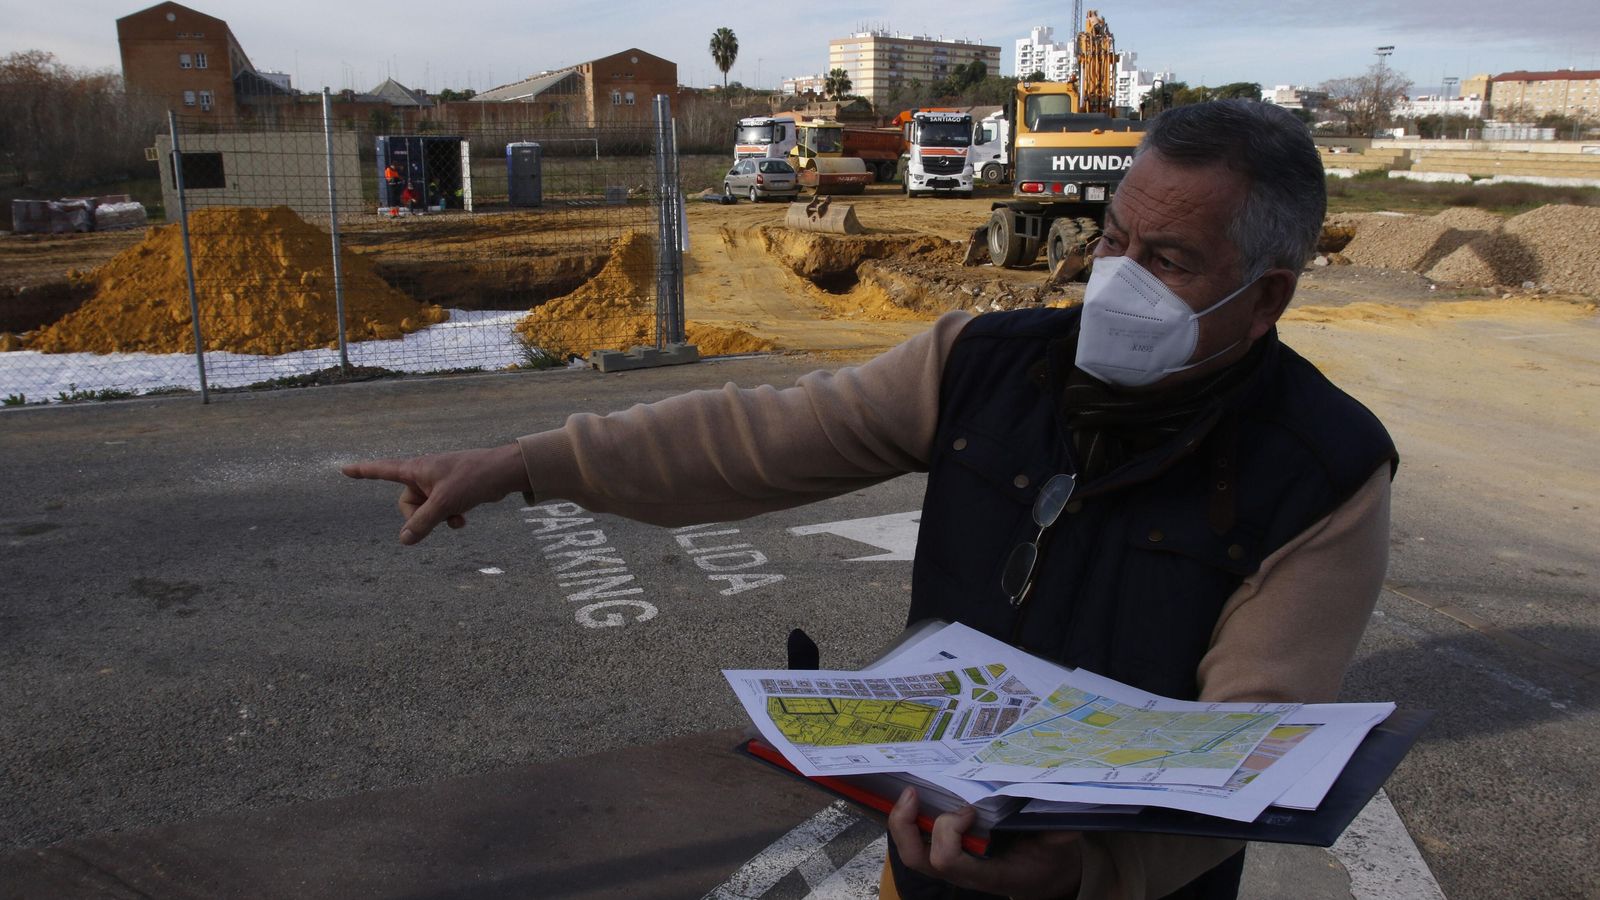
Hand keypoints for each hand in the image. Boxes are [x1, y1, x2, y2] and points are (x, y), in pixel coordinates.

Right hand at [342, 444, 529, 544]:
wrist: (503, 473)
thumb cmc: (472, 479)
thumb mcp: (444, 504)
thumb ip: (422, 523)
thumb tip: (404, 541)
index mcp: (416, 469)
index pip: (382, 470)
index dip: (363, 471)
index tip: (344, 469)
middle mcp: (424, 475)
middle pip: (407, 504)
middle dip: (420, 517)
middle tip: (440, 515)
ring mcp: (438, 484)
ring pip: (426, 511)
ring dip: (438, 519)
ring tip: (457, 517)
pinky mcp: (452, 491)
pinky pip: (441, 511)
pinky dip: (449, 517)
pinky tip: (464, 518)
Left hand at [887, 787, 1082, 899]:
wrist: (1047, 878)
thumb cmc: (1049, 861)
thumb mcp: (1058, 849)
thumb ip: (1057, 834)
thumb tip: (1059, 814)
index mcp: (986, 874)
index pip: (948, 861)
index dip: (949, 832)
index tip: (970, 810)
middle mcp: (962, 873)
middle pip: (916, 858)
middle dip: (907, 825)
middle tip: (914, 793)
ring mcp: (952, 867)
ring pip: (912, 852)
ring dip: (903, 821)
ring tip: (909, 792)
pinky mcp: (949, 855)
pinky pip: (919, 842)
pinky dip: (912, 820)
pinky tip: (918, 797)